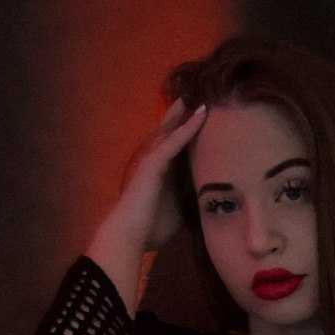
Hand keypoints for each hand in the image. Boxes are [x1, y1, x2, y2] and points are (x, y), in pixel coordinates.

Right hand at [94, 97, 207, 253]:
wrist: (129, 236)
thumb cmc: (150, 230)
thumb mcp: (176, 213)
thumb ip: (186, 202)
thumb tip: (206, 203)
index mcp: (157, 174)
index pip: (172, 150)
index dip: (182, 136)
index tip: (196, 123)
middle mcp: (153, 163)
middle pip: (168, 134)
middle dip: (179, 118)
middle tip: (194, 101)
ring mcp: (152, 161)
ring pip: (170, 132)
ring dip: (183, 115)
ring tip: (197, 98)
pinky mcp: (154, 164)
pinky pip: (174, 141)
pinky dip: (188, 128)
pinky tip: (201, 114)